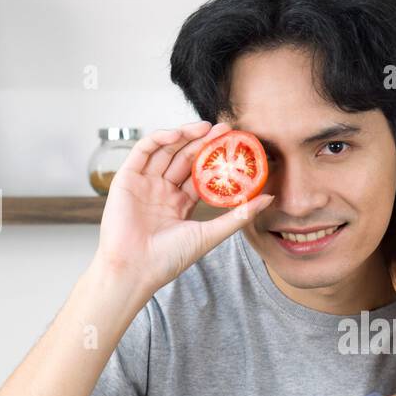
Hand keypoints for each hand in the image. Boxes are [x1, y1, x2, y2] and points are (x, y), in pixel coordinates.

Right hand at [94, 120, 273, 294]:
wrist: (136, 268)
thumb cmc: (169, 258)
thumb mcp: (211, 234)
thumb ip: (239, 215)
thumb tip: (269, 198)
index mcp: (179, 203)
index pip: (199, 173)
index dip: (215, 158)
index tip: (234, 145)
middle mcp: (162, 191)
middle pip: (184, 158)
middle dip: (204, 141)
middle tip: (225, 129)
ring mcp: (144, 183)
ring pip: (166, 150)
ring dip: (185, 135)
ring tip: (205, 127)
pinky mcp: (126, 178)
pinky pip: (143, 150)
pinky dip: (160, 138)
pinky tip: (179, 134)